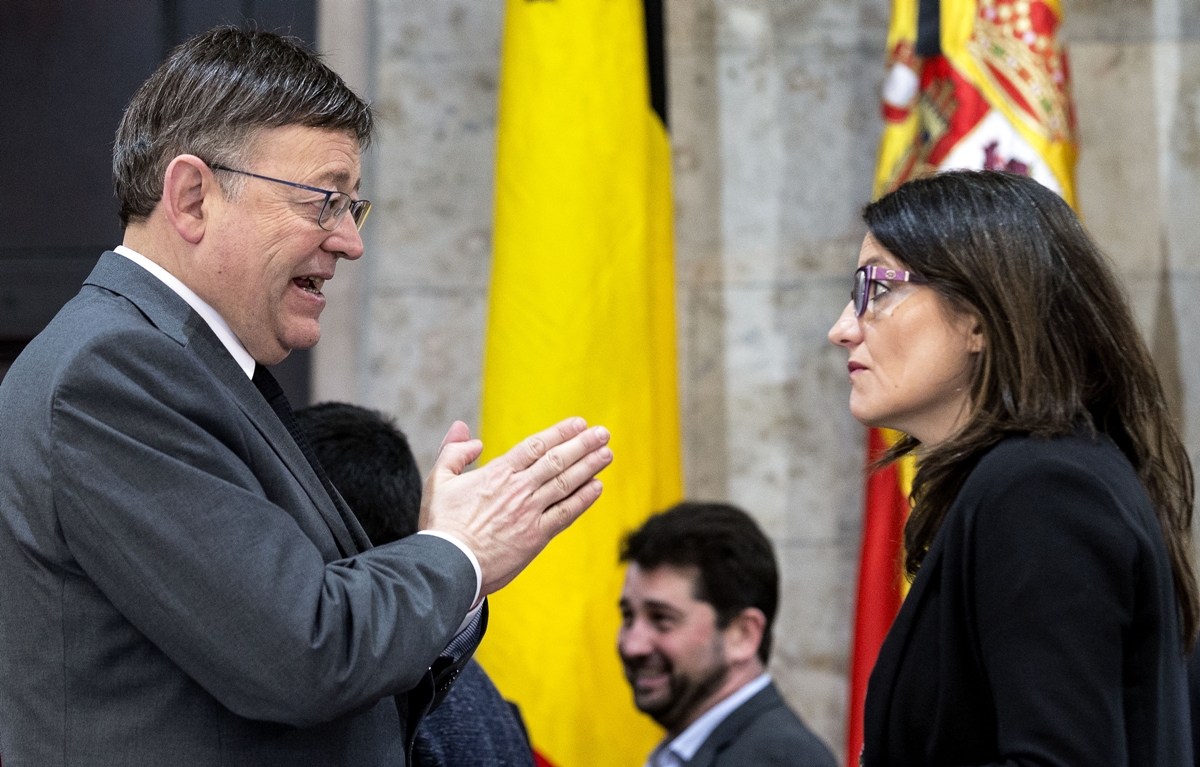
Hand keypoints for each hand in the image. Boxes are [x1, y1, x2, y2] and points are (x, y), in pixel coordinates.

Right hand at [419, 417, 611, 595]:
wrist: (450, 564)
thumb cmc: (441, 525)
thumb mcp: (439, 481)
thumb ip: (454, 452)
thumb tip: (467, 433)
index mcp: (497, 472)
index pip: (535, 446)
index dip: (560, 433)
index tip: (579, 424)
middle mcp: (519, 488)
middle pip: (557, 460)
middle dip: (583, 445)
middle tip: (603, 433)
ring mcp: (530, 512)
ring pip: (566, 483)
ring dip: (589, 466)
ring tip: (606, 453)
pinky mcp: (536, 536)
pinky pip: (566, 513)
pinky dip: (583, 499)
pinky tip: (597, 487)